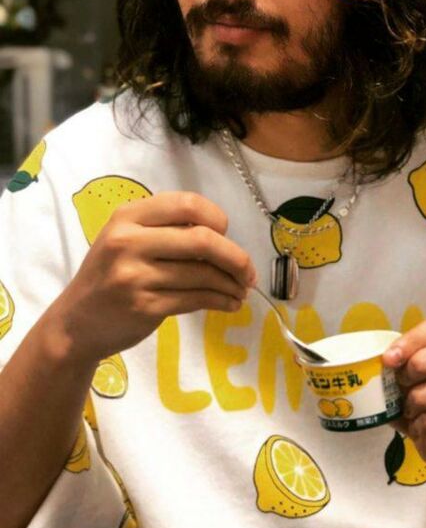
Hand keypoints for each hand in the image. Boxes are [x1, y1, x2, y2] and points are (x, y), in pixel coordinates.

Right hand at [46, 191, 256, 365]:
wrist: (75, 323)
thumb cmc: (110, 275)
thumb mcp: (126, 238)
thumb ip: (166, 229)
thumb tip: (224, 236)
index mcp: (128, 216)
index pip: (187, 204)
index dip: (217, 217)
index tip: (227, 233)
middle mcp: (129, 241)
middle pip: (202, 240)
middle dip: (235, 257)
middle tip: (248, 272)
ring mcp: (135, 275)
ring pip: (203, 274)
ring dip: (231, 283)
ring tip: (241, 290)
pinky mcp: (144, 306)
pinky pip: (196, 299)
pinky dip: (220, 300)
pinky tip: (229, 303)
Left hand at [382, 315, 425, 469]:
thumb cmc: (421, 404)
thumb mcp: (403, 383)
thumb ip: (393, 371)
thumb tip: (370, 365)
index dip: (415, 337)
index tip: (390, 358)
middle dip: (423, 363)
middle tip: (401, 381)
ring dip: (424, 395)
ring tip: (408, 407)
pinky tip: (417, 424)